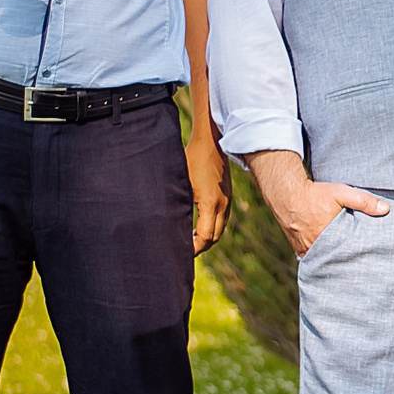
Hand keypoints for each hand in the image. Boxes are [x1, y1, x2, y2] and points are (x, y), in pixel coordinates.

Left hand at [186, 137, 229, 255]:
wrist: (212, 141)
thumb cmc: (192, 158)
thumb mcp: (180, 181)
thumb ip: (176, 203)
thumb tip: (166, 223)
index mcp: (210, 204)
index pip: (204, 237)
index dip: (193, 248)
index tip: (181, 252)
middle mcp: (222, 205)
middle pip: (214, 238)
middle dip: (200, 247)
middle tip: (184, 251)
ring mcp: (227, 201)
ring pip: (220, 230)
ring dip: (207, 238)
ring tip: (190, 241)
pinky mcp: (227, 196)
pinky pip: (222, 220)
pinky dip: (212, 228)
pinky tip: (199, 226)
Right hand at [256, 162, 388, 257]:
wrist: (287, 193)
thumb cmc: (315, 194)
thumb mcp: (342, 193)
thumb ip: (364, 201)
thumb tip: (386, 209)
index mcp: (326, 239)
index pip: (345, 256)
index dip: (356, 260)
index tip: (366, 264)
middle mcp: (313, 248)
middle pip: (334, 261)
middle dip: (346, 264)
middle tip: (360, 270)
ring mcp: (304, 250)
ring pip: (323, 261)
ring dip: (333, 262)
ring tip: (347, 267)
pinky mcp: (298, 249)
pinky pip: (312, 259)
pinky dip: (321, 259)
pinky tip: (331, 261)